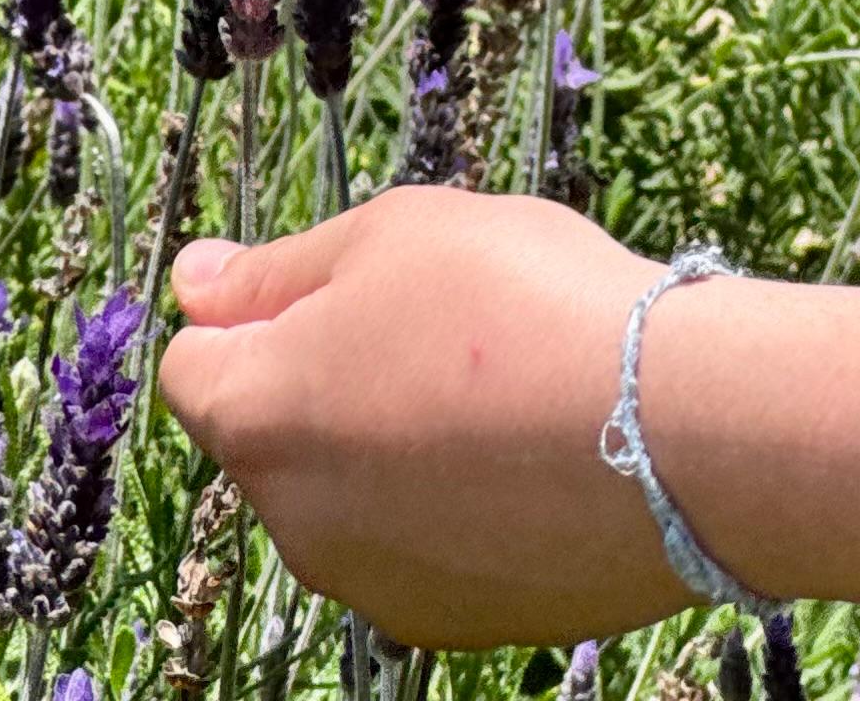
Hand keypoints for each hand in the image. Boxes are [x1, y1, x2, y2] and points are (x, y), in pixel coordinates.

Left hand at [162, 193, 677, 645]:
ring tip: (495, 391)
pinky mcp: (450, 625)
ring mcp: (371, 585)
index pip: (192, 367)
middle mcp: (293, 522)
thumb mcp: (391, 234)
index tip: (326, 284)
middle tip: (431, 324)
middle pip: (273, 435)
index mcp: (258, 416)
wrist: (667, 433)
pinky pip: (419, 549)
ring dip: (387, 446)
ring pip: (347, 497)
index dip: (245, 315)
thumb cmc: (518, 305)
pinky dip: (450, 507)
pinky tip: (525, 459)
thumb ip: (277, 268)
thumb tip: (192, 283)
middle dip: (323, 381)